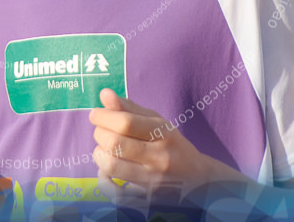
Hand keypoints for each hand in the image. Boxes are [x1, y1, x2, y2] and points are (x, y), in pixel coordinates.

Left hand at [89, 89, 246, 205]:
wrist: (198, 180)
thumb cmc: (172, 145)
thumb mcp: (157, 122)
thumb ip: (130, 108)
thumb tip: (104, 94)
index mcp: (164, 133)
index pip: (126, 122)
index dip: (103, 116)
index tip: (95, 114)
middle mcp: (160, 157)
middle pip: (116, 143)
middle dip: (99, 133)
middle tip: (101, 131)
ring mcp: (153, 181)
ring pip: (112, 166)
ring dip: (99, 154)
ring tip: (103, 149)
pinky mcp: (146, 199)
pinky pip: (114, 192)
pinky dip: (103, 180)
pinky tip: (106, 171)